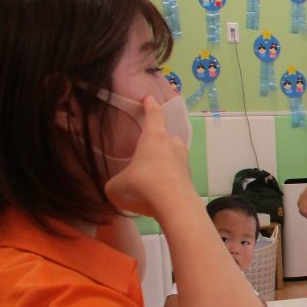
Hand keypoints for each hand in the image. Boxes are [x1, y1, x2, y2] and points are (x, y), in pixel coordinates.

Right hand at [104, 97, 193, 217]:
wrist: (175, 207)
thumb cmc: (142, 187)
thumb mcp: (116, 185)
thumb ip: (116, 182)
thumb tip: (118, 186)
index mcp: (154, 138)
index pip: (155, 116)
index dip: (151, 106)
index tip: (150, 99)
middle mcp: (173, 146)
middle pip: (169, 136)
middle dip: (161, 139)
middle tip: (150, 146)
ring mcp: (185, 163)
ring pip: (176, 155)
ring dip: (167, 159)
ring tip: (155, 169)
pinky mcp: (190, 181)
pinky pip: (178, 174)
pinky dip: (170, 178)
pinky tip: (162, 189)